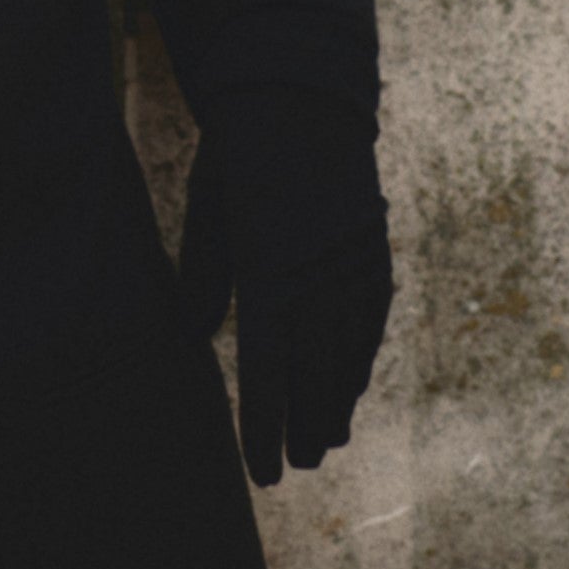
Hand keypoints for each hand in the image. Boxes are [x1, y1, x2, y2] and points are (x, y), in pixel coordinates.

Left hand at [176, 86, 393, 488]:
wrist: (305, 95)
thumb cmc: (240, 153)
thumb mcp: (208, 207)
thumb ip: (203, 272)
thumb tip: (195, 334)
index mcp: (271, 269)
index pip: (268, 370)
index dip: (263, 427)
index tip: (262, 473)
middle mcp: (319, 275)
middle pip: (313, 372)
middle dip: (304, 424)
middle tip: (297, 465)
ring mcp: (353, 264)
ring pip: (348, 352)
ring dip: (336, 399)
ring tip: (326, 440)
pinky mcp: (373, 250)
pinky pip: (370, 318)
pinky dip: (360, 356)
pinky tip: (354, 383)